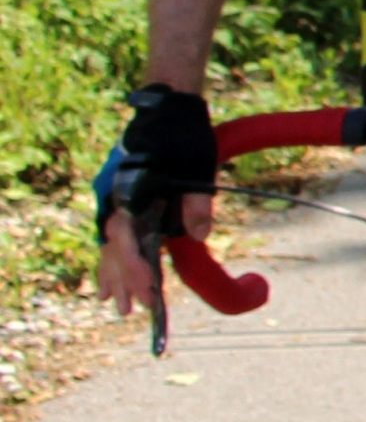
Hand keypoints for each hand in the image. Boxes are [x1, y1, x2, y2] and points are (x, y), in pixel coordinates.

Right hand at [92, 85, 216, 318]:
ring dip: (114, 273)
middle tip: (131, 312)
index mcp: (130, 195)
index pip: (128, 243)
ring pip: (108, 244)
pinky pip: (110, 233)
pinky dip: (112, 256)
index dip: (137, 272)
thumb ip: (197, 203)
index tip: (150, 295)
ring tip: (115, 303)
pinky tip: (111, 275)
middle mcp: (114, 199)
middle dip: (123, 282)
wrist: (167, 108)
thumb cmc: (184, 138)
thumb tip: (200, 235)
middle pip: (114, 250)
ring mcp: (111, 198)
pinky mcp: (117, 196)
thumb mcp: (197, 168)